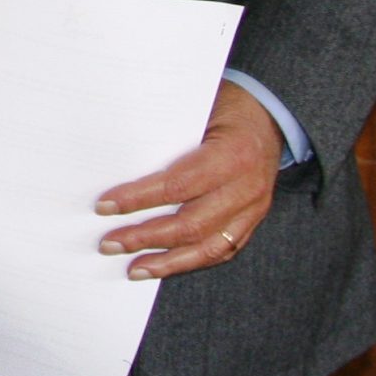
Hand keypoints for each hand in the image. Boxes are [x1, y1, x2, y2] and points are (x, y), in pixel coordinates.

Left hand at [95, 80, 282, 279]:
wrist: (270, 116)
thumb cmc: (224, 107)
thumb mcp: (197, 111)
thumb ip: (167, 137)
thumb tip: (115, 162)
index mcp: (231, 155)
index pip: (178, 185)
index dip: (138, 199)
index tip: (104, 206)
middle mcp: (246, 188)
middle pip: (190, 224)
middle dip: (145, 237)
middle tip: (109, 243)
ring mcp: (253, 210)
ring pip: (208, 247)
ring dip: (166, 261)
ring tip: (132, 268)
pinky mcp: (252, 222)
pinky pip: (220, 251)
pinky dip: (189, 261)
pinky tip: (162, 266)